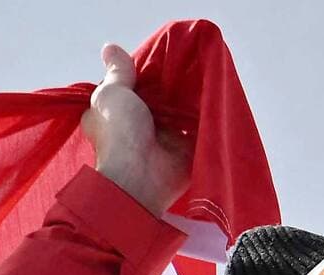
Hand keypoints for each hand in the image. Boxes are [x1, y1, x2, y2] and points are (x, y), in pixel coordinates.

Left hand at [81, 43, 191, 217]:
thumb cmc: (118, 134)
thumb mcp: (111, 94)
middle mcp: (138, 129)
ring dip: (189, 98)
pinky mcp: (185, 150)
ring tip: (202, 72)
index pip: (130, 91)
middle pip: (158, 100)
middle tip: (186, 63)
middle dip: (170, 86)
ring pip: (180, 112)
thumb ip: (117, 73)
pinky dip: (205, 114)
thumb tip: (110, 48)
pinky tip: (212, 94)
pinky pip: (198, 127)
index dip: (141, 77)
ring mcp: (163, 140)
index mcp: (115, 117)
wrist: (140, 176)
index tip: (157, 61)